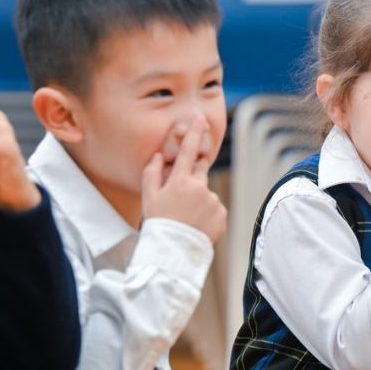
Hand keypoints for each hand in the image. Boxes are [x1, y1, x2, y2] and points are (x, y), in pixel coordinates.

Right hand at [142, 116, 226, 241]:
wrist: (173, 251)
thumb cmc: (158, 223)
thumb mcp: (148, 197)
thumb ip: (152, 173)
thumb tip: (158, 156)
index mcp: (180, 180)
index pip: (188, 150)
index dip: (195, 133)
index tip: (200, 118)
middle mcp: (199, 187)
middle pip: (200, 170)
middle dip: (192, 176)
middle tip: (182, 194)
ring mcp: (212, 200)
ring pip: (206, 192)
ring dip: (198, 200)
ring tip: (186, 218)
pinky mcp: (222, 213)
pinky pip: (215, 208)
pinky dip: (207, 213)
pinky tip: (197, 224)